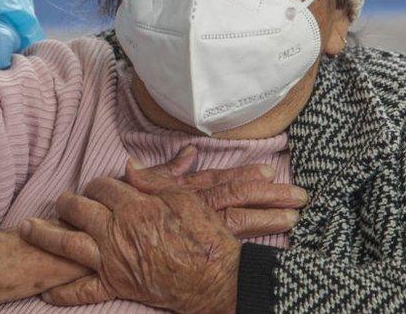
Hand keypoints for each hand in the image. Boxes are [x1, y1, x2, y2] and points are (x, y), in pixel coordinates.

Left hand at [19, 147, 280, 311]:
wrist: (220, 278)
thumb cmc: (206, 236)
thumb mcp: (184, 198)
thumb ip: (153, 180)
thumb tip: (129, 166)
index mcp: (134, 205)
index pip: (101, 186)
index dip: (96, 184)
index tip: (96, 188)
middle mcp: (117, 230)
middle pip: (77, 209)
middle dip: (66, 203)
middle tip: (61, 203)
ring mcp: (113, 260)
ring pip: (67, 243)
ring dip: (43, 235)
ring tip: (27, 229)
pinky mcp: (118, 285)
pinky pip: (83, 291)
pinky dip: (62, 292)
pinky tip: (46, 290)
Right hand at [127, 146, 306, 238]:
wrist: (104, 240)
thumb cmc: (120, 212)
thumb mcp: (141, 188)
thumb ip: (166, 171)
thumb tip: (187, 153)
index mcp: (185, 191)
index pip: (221, 180)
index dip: (246, 176)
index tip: (269, 173)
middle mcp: (194, 207)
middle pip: (238, 197)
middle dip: (270, 196)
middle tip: (301, 195)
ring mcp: (197, 230)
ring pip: (239, 220)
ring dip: (268, 217)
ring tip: (295, 217)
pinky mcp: (195, 250)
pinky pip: (228, 249)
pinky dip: (250, 251)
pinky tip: (269, 253)